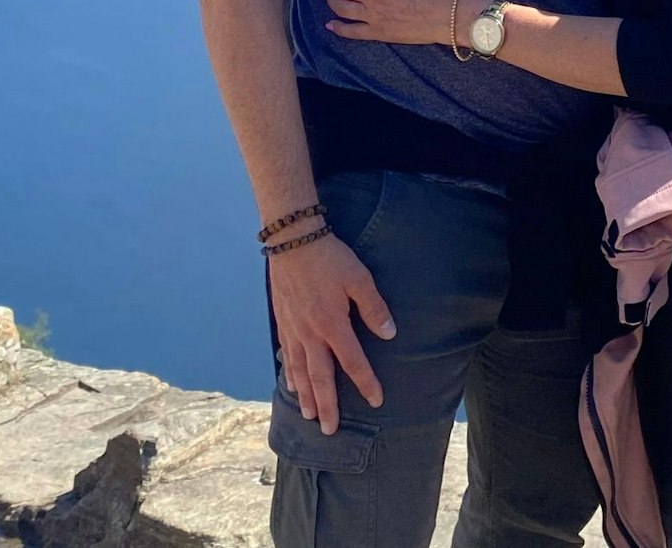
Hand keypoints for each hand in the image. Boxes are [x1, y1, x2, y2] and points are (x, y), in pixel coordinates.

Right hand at [269, 232, 395, 433]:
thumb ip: (373, 308)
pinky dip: (289, 373)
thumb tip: (389, 334)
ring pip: (299, 371)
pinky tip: (291, 384)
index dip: (365, 383)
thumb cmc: (329, 257)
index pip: (352, 362)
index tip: (376, 401)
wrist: (292, 240)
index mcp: (332, 325)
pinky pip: (286, 354)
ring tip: (310, 415)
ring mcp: (293, 329)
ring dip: (305, 396)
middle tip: (330, 430)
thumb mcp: (359, 278)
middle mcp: (310, 334)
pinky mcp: (282, 321)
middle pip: (320, 377)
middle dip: (327, 405)